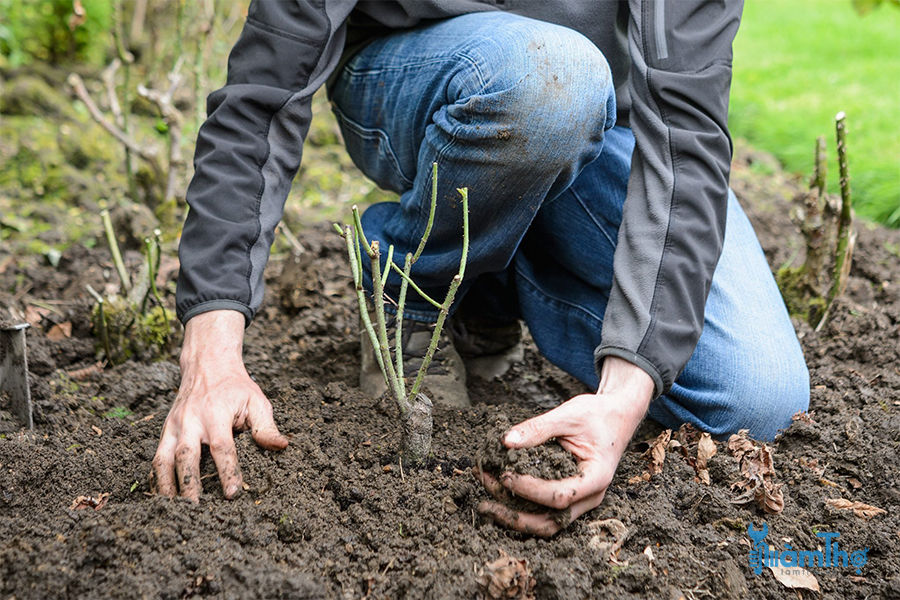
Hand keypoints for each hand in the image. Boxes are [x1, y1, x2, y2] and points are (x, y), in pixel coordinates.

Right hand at [150, 310, 287, 501]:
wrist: (207, 364)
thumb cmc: (236, 386)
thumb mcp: (256, 400)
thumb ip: (266, 426)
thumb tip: (281, 447)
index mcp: (216, 414)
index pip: (221, 447)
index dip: (227, 471)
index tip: (232, 494)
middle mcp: (191, 421)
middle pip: (187, 457)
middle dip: (190, 485)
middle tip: (197, 510)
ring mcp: (174, 426)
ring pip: (164, 459)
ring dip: (167, 486)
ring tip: (172, 511)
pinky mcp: (165, 430)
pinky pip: (157, 457)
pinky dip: (157, 478)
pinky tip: (163, 496)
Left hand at [476, 356, 653, 535]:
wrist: (616, 418)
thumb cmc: (597, 415)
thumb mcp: (569, 414)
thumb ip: (539, 427)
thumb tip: (506, 441)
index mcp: (596, 477)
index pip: (560, 496)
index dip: (529, 489)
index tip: (505, 474)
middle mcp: (590, 496)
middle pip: (550, 522)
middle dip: (514, 516)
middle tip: (484, 504)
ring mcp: (580, 501)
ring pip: (545, 523)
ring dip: (513, 515)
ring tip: (484, 501)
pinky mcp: (569, 498)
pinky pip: (544, 511)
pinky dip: (520, 506)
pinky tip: (497, 491)